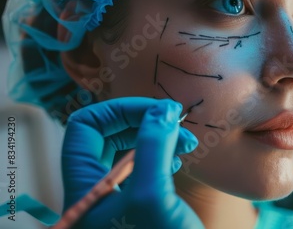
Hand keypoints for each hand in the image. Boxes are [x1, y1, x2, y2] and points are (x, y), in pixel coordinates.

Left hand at [61, 97, 203, 227]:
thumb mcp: (153, 195)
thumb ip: (153, 146)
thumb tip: (163, 109)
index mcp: (85, 191)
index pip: (85, 128)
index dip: (119, 111)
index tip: (158, 111)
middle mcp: (97, 192)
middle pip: (107, 135)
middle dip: (143, 121)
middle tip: (176, 121)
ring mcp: (119, 198)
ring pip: (128, 148)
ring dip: (157, 136)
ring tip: (187, 142)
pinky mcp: (141, 203)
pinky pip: (145, 164)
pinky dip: (163, 153)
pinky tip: (180, 158)